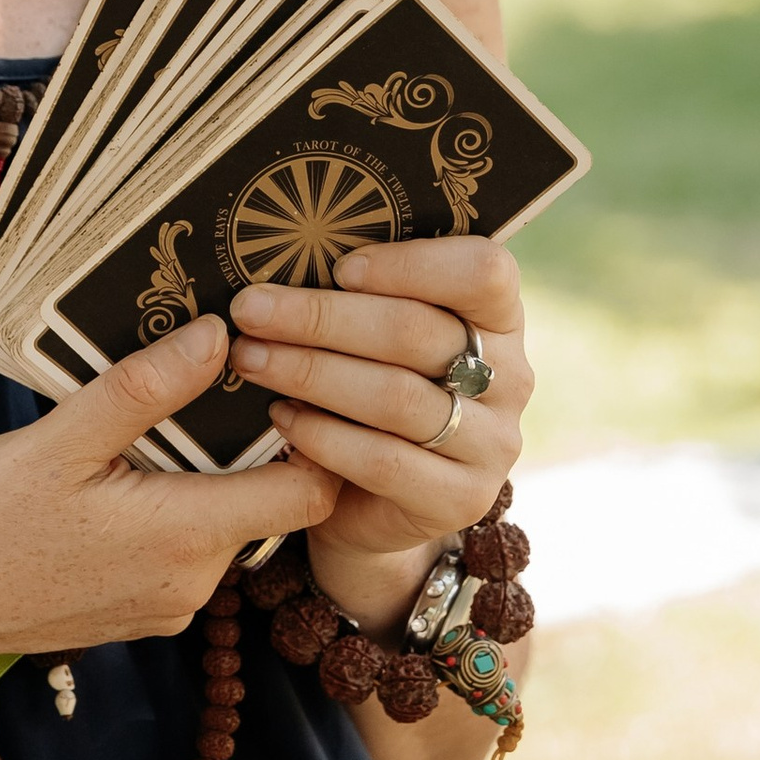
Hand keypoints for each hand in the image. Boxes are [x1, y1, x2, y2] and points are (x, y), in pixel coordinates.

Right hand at [0, 318, 335, 659]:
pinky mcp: (145, 615)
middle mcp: (195, 582)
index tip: (289, 386)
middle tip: (213, 385)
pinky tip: (125, 481)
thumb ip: (144, 390)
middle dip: (249, 448)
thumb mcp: (60, 439)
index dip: (317, 437)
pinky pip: (186, 555)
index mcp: (187, 534)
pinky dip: (173, 514)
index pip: (312, 493)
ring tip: (157, 428)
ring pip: (224, 528)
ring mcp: (171, 606)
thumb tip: (218, 336)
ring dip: (205, 480)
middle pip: (269, 505)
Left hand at [223, 237, 529, 581]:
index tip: (339, 267)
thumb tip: (279, 255)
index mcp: (499, 318)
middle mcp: (509, 377)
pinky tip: (280, 416)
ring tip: (250, 359)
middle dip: (321, 317)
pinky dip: (323, 435)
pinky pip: (384, 460)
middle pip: (417, 332)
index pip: (483, 270)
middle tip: (250, 309)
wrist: (374, 504)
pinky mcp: (461, 499)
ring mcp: (492, 443)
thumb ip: (358, 299)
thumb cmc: (366, 394)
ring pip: (396, 396)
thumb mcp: (372, 340)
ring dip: (311, 372)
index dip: (411, 264)